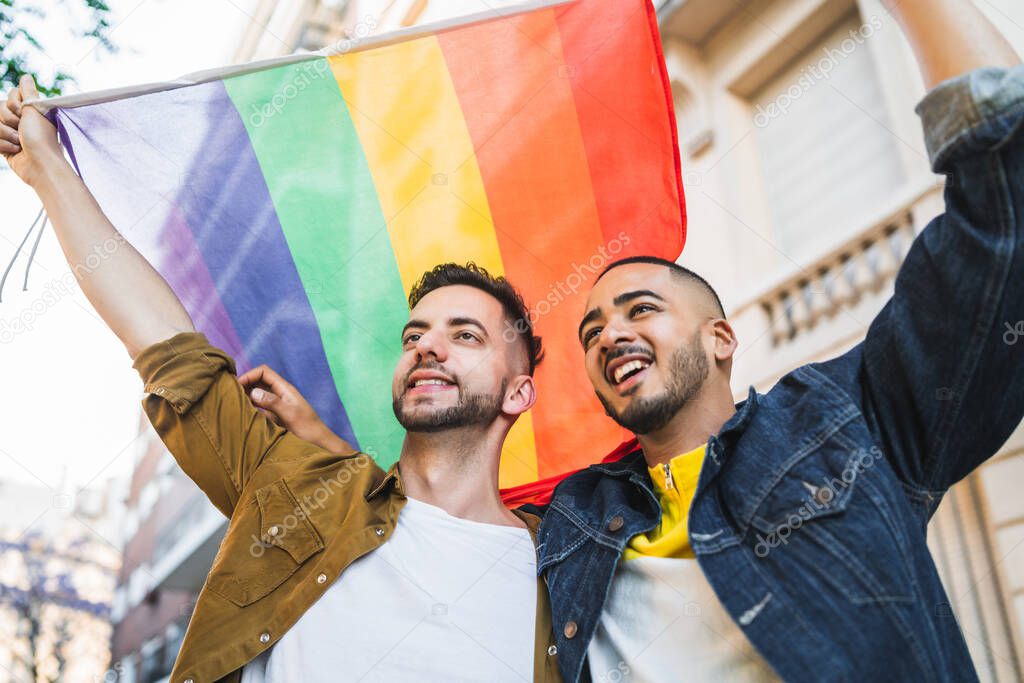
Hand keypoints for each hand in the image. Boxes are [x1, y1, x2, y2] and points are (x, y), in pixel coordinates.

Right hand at [1, 75, 67, 186]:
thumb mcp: (34, 109)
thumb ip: (28, 92)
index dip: (13, 103)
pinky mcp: (5, 146)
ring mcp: (12, 133)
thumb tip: (26, 77)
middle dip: (8, 119)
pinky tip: (15, 150)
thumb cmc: (41, 137)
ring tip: (19, 142)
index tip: (22, 111)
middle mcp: (22, 120)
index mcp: (30, 110)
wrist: (39, 165)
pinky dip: (2, 144)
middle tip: (21, 129)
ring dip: (5, 133)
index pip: (11, 95)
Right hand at [239, 364, 354, 453]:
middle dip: (244, 384)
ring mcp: (276, 404)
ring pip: (257, 393)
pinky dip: (249, 406)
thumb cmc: (308, 428)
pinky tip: (241, 412)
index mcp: (284, 389)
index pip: (264, 372)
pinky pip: (258, 406)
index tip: (236, 386)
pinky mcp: (274, 415)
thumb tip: (253, 392)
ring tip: (232, 402)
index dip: (249, 375)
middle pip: (258, 381)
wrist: (319, 443)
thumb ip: (272, 402)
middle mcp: (279, 394)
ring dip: (245, 395)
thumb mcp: (290, 414)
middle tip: (229, 394)